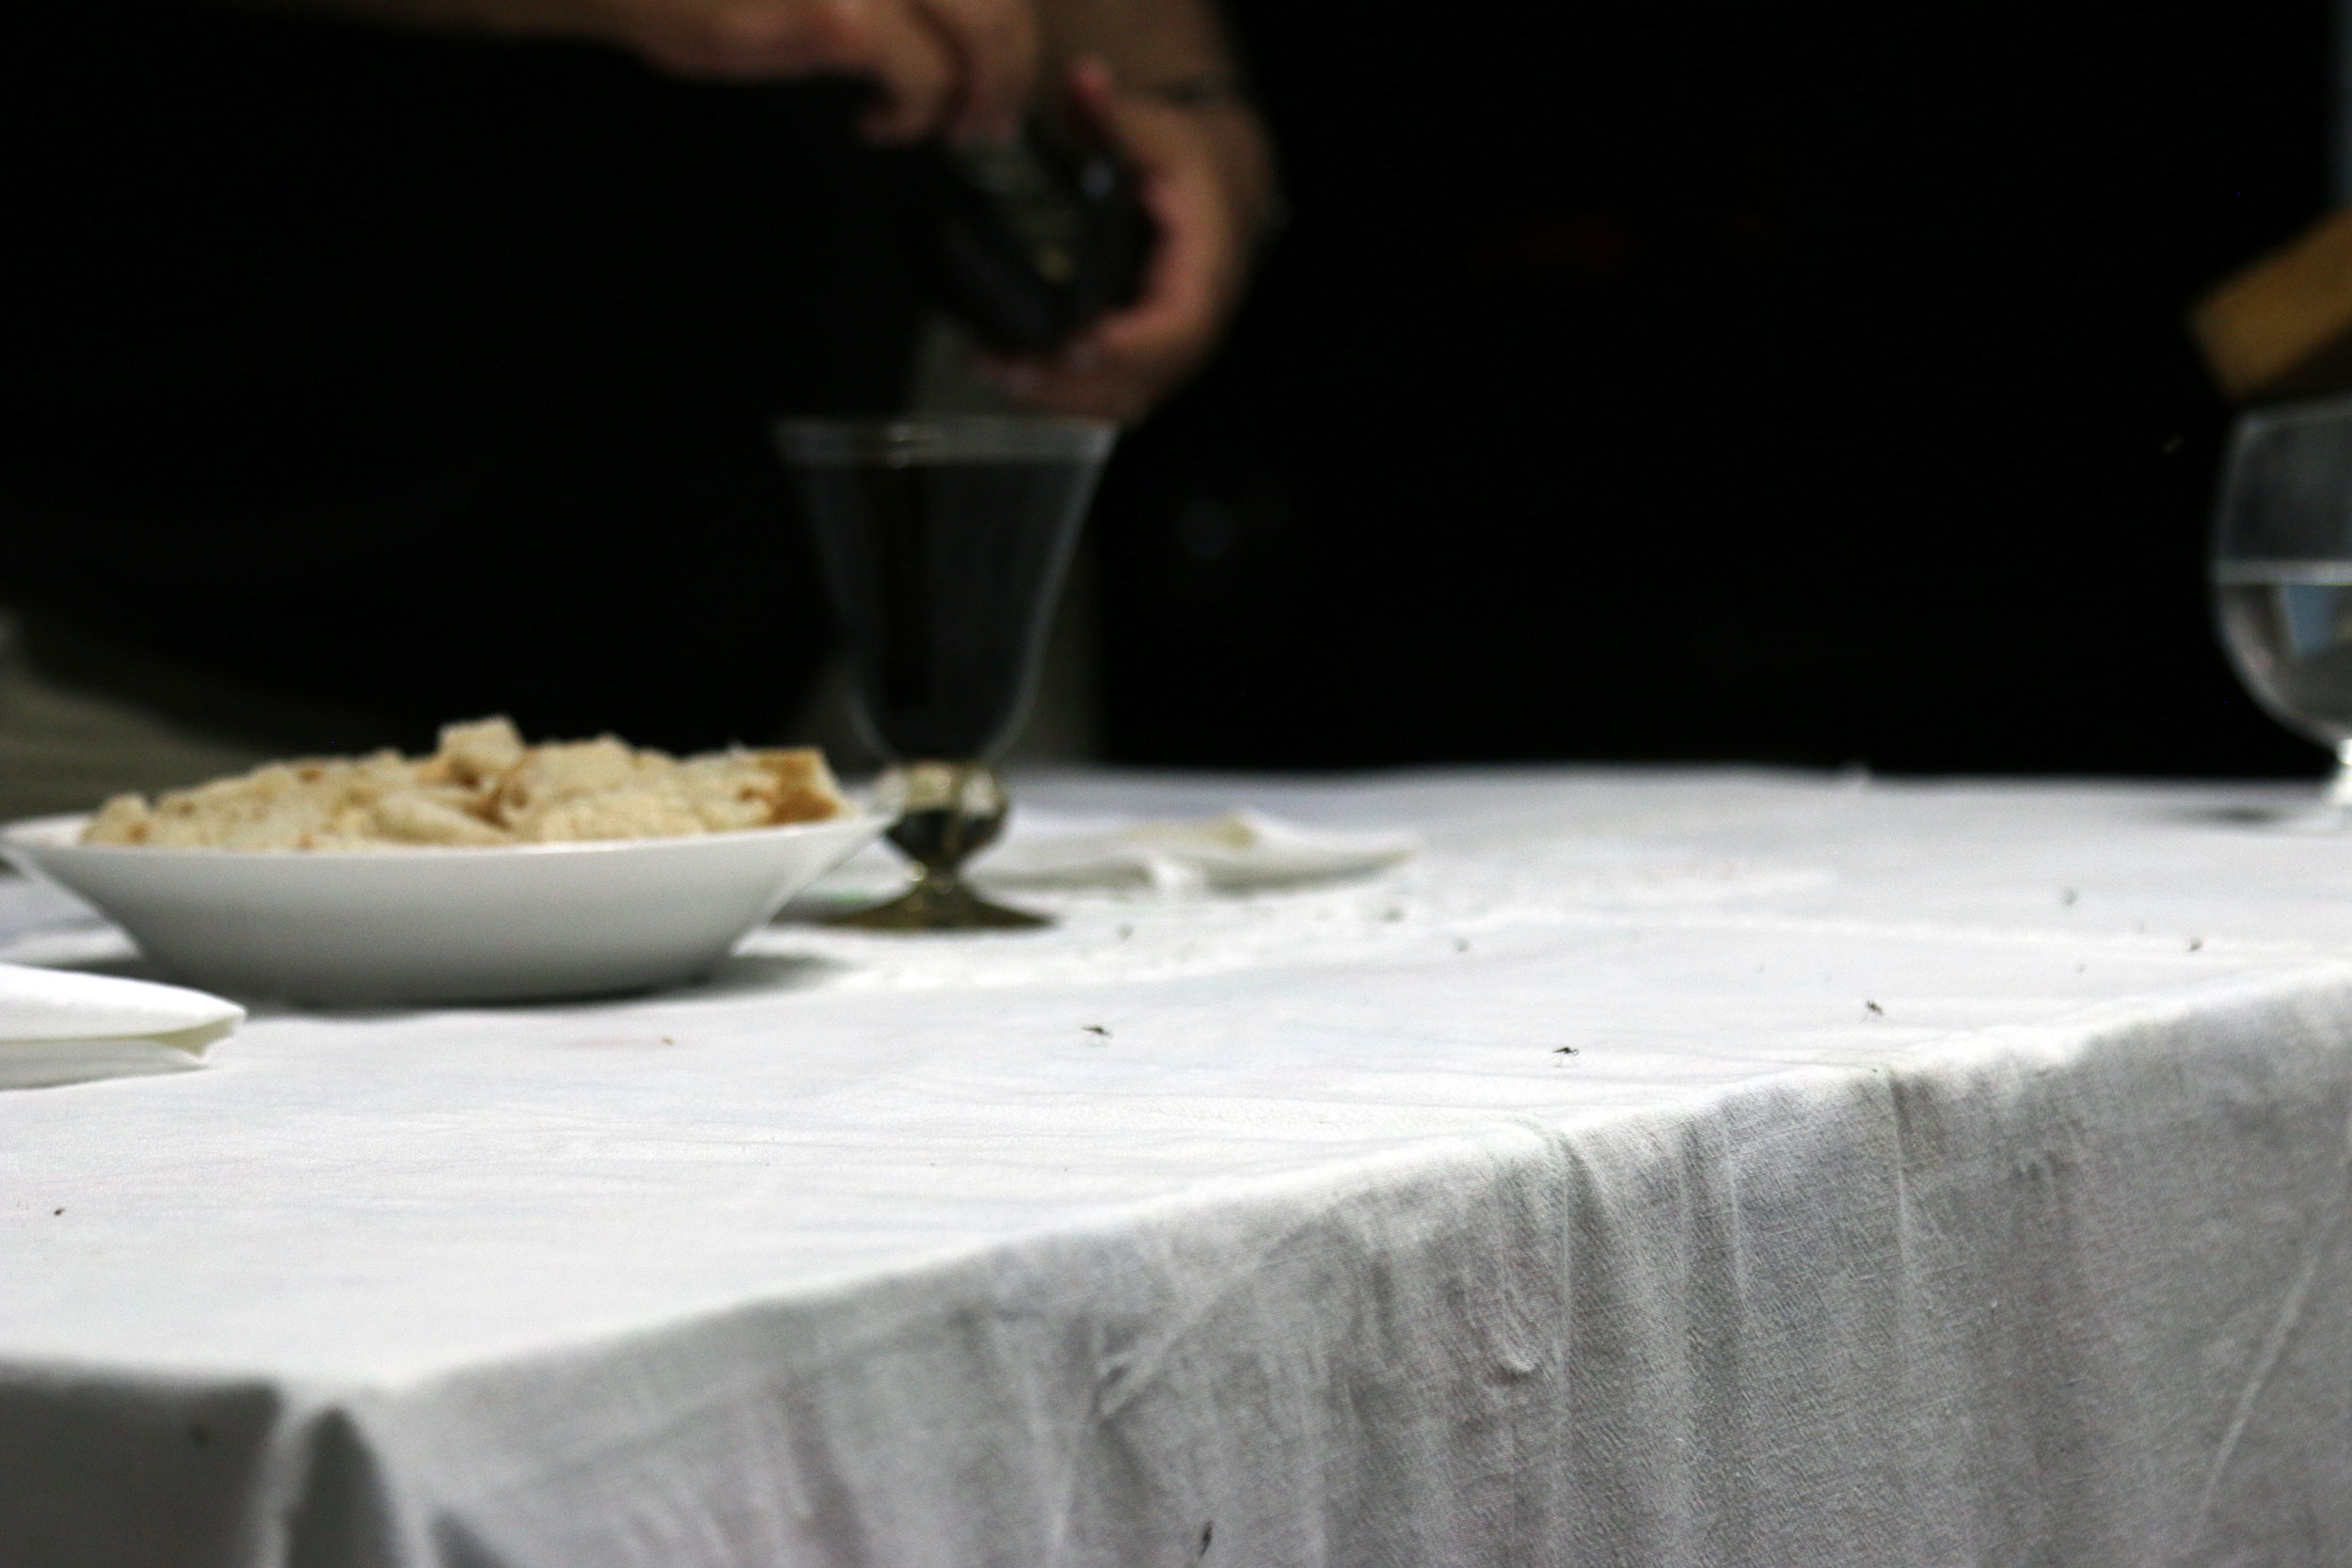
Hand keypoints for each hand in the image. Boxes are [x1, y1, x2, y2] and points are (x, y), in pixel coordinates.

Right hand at [440, 0, 1037, 140]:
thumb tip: (956, 31)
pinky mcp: (838, 13)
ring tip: (956, 127)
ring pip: (986, 30)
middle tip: (992, 118)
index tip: (1002, 61)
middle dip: (1014, 65)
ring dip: (984, 93)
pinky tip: (881, 125)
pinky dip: (917, 112)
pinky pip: (920, 76)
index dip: (1010, 20)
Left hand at [981, 56, 1275, 423]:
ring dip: (1053, 397)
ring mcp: (1165, 353)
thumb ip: (1114, 115)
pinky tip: (1003, 373)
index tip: (1078, 345)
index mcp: (1204, 272)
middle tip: (1003, 366)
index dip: (1131, 345)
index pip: (1177, 326)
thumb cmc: (1188, 165)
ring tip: (990, 369)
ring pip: (1117, 399)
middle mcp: (1191, 325)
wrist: (1216, 190)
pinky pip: (1103, 395)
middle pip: (1137, 379)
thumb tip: (1083, 80)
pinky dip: (1056, 396)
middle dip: (1069, 382)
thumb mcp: (1158, 132)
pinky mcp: (1140, 363)